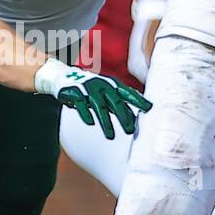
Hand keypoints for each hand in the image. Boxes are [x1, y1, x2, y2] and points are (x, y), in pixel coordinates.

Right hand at [34, 60, 151, 139]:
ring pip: (99, 106)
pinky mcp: (74, 92)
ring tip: (110, 136)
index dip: (139, 100)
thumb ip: (118, 101)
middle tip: (130, 130)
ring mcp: (88, 88)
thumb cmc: (90, 89)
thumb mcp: (105, 91)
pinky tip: (90, 123)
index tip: (149, 109)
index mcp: (111, 84)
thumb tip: (135, 117)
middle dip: (123, 117)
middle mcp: (101, 85)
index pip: (128, 93)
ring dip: (105, 121)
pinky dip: (86, 113)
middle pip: (115, 102)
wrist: (64, 77)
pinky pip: (81, 104)